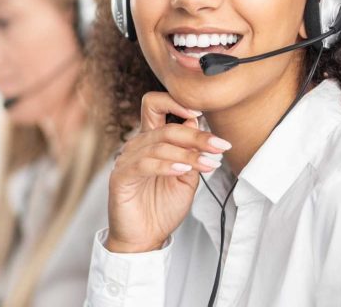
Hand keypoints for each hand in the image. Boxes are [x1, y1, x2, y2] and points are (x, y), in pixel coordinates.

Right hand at [105, 92, 230, 252]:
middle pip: (166, 127)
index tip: (203, 113)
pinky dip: (166, 165)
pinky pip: (143, 164)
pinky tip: (182, 170)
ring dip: (188, 154)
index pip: (156, 105)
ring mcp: (127, 160)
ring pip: (159, 146)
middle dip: (197, 135)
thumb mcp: (186, 178)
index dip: (176, 102)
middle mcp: (137, 145)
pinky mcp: (121, 177)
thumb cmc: (162, 207)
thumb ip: (191, 153)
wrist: (145, 237)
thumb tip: (198, 124)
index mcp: (151, 140)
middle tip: (219, 146)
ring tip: (208, 164)